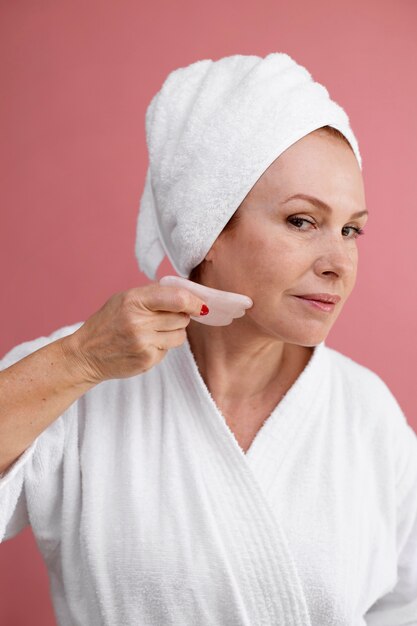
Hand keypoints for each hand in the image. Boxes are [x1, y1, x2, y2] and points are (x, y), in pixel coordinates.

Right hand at [60, 284, 207, 383]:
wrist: (86, 354)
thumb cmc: (108, 322)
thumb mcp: (125, 299)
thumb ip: (155, 295)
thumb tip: (188, 296)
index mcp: (134, 300)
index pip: (177, 298)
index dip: (194, 301)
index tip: (201, 305)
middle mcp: (138, 321)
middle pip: (182, 318)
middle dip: (180, 317)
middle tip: (163, 319)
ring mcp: (143, 343)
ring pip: (180, 335)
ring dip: (173, 333)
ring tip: (152, 332)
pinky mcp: (147, 360)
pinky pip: (169, 350)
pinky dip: (162, 347)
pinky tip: (144, 345)